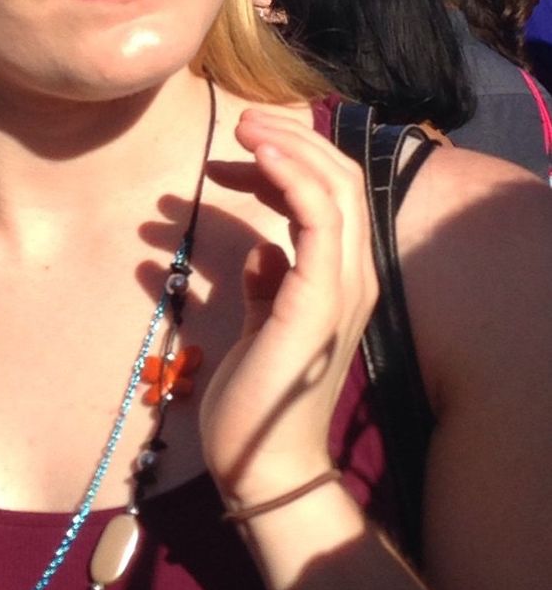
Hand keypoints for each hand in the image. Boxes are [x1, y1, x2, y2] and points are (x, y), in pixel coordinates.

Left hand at [199, 108, 376, 507]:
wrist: (263, 466)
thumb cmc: (257, 404)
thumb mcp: (260, 329)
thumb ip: (266, 290)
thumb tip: (260, 254)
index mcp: (339, 281)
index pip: (332, 198)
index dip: (290, 164)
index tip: (237, 155)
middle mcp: (352, 277)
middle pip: (341, 179)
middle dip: (291, 141)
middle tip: (239, 122)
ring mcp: (341, 287)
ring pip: (334, 187)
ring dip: (288, 147)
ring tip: (241, 127)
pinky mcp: (317, 298)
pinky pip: (317, 216)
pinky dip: (290, 176)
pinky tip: (255, 159)